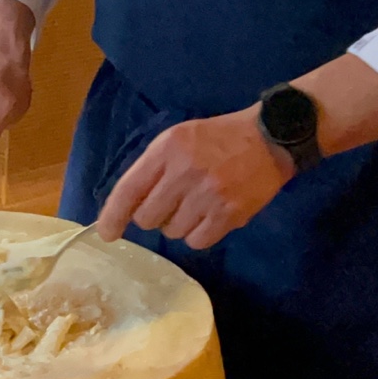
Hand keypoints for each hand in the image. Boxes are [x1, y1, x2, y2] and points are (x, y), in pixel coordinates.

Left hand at [97, 107, 294, 248]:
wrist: (270, 138)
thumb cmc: (218, 138)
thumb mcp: (179, 138)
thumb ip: (153, 168)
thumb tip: (129, 208)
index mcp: (168, 149)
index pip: (129, 188)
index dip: (113, 215)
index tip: (107, 233)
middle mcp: (184, 172)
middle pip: (148, 217)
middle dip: (154, 216)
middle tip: (171, 203)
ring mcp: (208, 195)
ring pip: (173, 232)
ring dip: (179, 224)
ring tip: (196, 205)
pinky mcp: (230, 214)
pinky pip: (198, 241)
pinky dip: (198, 235)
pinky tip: (209, 217)